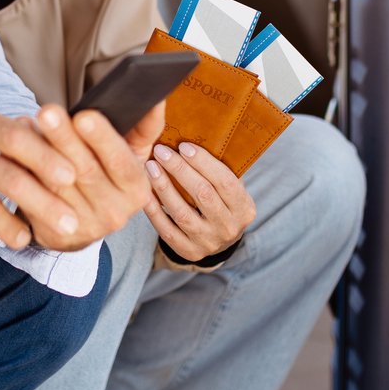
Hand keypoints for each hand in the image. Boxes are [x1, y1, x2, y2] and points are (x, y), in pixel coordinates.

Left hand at [22, 102, 156, 251]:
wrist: (83, 222)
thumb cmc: (108, 173)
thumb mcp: (130, 154)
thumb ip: (144, 126)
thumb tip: (156, 98)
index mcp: (136, 188)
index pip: (121, 162)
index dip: (102, 139)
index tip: (84, 116)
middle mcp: (115, 212)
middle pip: (84, 171)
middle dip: (64, 139)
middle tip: (47, 112)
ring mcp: (84, 226)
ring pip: (56, 184)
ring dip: (37, 152)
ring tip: (24, 123)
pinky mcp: (56, 232)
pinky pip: (34, 198)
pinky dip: (21, 171)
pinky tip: (9, 149)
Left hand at [142, 141, 256, 261]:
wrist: (218, 241)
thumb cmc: (221, 203)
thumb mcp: (231, 191)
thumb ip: (218, 171)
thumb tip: (191, 138)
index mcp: (244, 208)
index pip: (225, 181)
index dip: (204, 162)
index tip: (183, 146)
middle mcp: (228, 227)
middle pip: (203, 194)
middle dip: (179, 169)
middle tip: (161, 151)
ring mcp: (208, 242)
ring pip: (182, 212)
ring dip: (163, 186)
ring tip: (150, 166)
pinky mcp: (187, 251)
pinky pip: (166, 230)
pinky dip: (154, 209)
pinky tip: (144, 191)